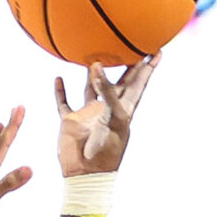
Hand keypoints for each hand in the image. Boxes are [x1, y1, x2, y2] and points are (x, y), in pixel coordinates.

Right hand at [53, 59, 156, 177]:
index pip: (139, 82)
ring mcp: (89, 113)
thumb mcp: (113, 117)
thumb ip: (106, 92)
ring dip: (92, 74)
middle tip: (129, 43)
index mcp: (124, 108)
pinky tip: (59, 79)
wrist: (87, 173)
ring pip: (91, 87)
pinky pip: (65, 102)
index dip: (149, 66)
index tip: (157, 48)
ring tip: (93, 55)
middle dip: (125, 63)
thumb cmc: (106, 149)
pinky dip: (61, 91)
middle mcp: (107, 107)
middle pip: (118, 80)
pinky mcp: (71, 121)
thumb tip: (96, 65)